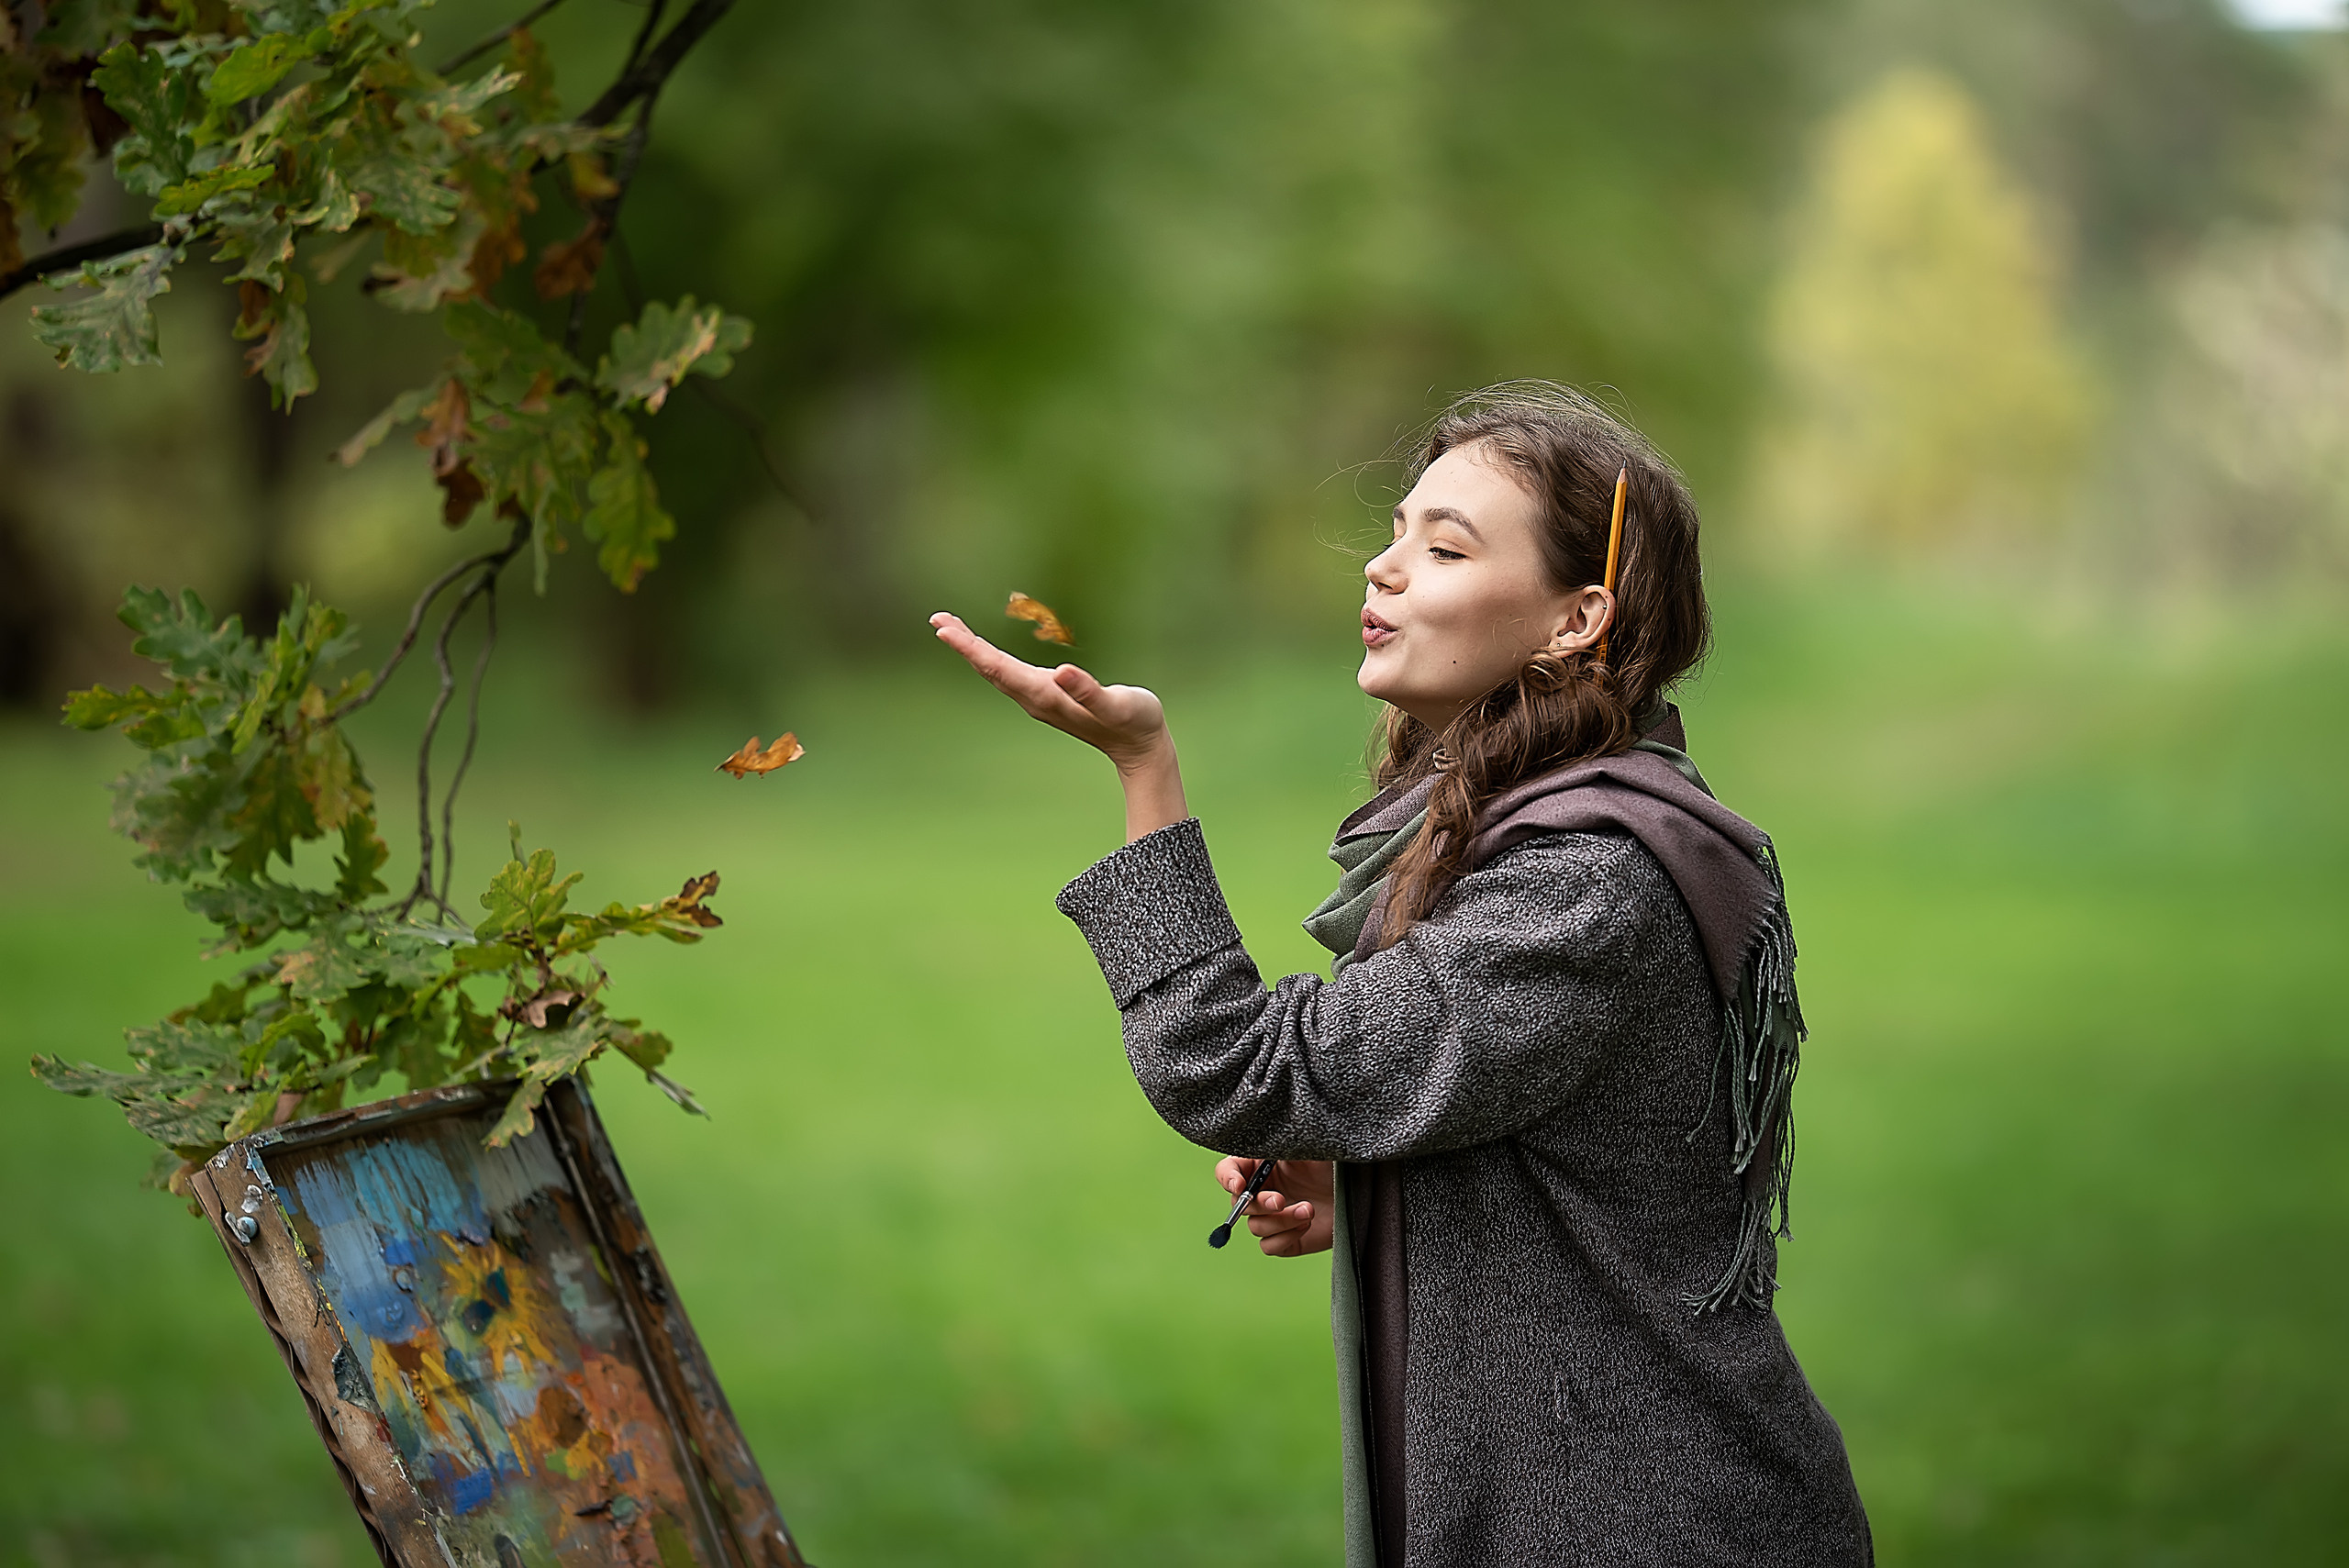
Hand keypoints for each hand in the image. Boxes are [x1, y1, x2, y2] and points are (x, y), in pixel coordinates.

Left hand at [929, 611, 1187, 840]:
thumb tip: (1063, 672)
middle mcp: (1035, 699)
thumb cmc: (1134, 721)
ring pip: (996, 671)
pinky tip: (986, 650)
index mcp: (1045, 696)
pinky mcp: (1047, 696)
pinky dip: (991, 657)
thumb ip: (1089, 690)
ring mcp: (1039, 699)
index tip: (945, 630)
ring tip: (951, 628)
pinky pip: (1008, 673)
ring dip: (973, 650)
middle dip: (964, 644)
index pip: (998, 668)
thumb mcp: (1117, 704)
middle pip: (990, 669)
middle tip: (937, 619)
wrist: (1139, 747)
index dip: (971, 648)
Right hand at [1216, 1156, 1334, 1257]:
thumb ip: (1279, 1146)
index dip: (1227, 1179)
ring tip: (1308, 1210)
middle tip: (1280, 1200)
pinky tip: (1306, 1223)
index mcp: (1260, 1165)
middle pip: (1239, 1204)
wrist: (1359, 1191)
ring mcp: (1273, 1218)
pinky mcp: (1286, 1239)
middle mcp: (1262, 1192)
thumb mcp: (1306, 1146)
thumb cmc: (1332, 1165)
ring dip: (1280, 1221)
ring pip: (1255, 1227)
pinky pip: (1269, 1246)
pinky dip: (1285, 1237)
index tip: (1239, 1185)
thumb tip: (1261, 1146)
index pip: (1227, 1171)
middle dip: (1259, 1204)